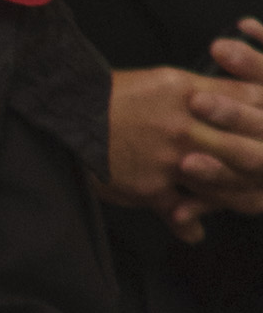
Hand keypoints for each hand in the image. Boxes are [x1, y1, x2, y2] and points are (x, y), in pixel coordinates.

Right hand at [106, 62, 262, 231]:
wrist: (69, 113)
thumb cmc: (115, 94)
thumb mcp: (165, 80)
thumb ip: (206, 90)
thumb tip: (245, 98)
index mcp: (191, 94)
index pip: (250, 104)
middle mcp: (186, 127)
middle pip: (246, 149)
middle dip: (262, 160)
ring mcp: (170, 160)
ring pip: (224, 186)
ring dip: (241, 197)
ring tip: (249, 202)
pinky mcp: (150, 187)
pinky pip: (181, 213)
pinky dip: (190, 226)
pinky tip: (195, 232)